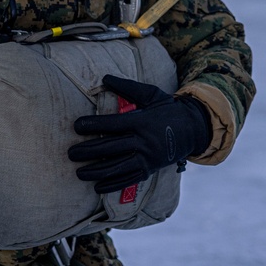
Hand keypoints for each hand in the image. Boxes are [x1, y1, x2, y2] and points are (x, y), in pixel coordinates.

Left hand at [68, 74, 210, 193]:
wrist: (194, 129)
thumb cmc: (168, 108)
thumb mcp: (151, 94)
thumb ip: (127, 87)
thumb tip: (104, 78)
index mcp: (143, 121)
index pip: (113, 124)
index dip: (94, 126)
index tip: (76, 126)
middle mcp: (145, 141)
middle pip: (112, 148)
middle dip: (89, 151)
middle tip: (70, 153)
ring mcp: (148, 158)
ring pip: (119, 167)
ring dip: (97, 171)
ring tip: (79, 173)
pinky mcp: (151, 170)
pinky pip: (129, 180)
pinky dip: (113, 185)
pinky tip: (97, 187)